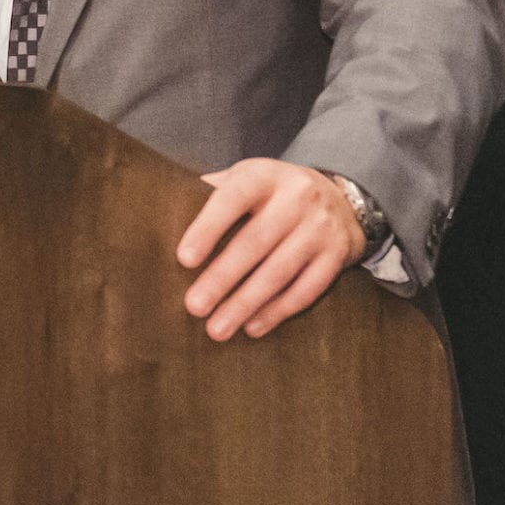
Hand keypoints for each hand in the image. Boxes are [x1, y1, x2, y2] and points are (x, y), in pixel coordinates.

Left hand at [175, 159, 365, 340]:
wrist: (340, 199)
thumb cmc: (272, 193)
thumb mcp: (246, 178)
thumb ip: (213, 192)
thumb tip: (164, 211)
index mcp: (264, 175)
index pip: (232, 198)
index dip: (208, 228)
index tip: (184, 260)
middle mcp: (296, 197)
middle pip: (255, 242)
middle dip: (222, 277)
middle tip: (194, 307)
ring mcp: (321, 228)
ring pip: (280, 271)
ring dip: (246, 303)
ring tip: (217, 328)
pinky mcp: (337, 256)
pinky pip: (306, 289)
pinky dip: (277, 311)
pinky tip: (252, 327)